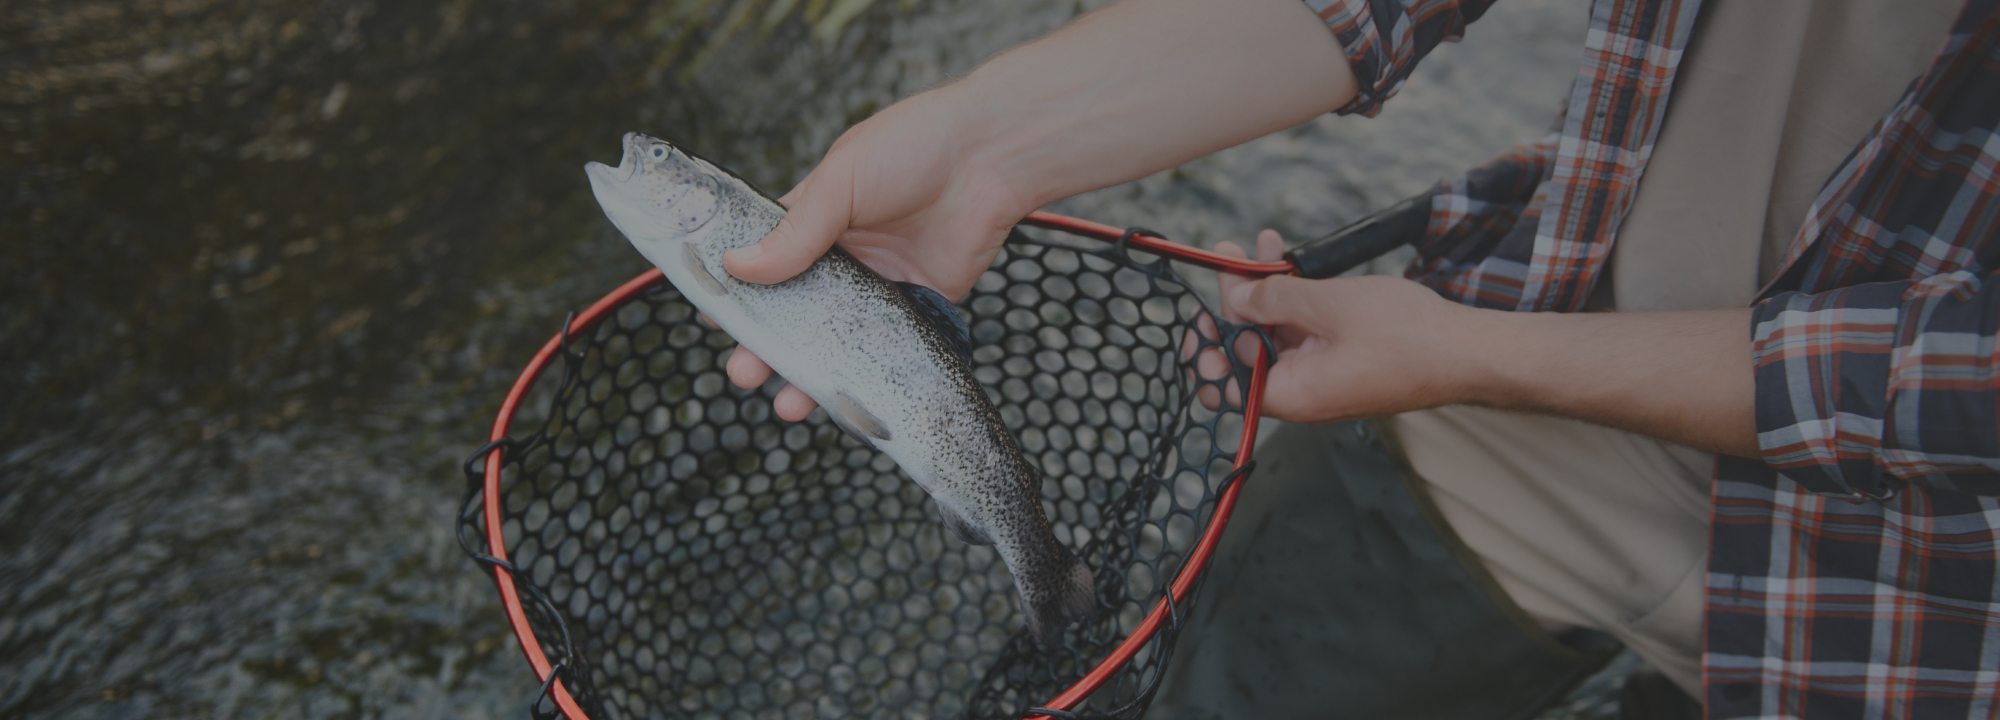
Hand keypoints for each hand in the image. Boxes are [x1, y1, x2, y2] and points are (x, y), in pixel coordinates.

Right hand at [720, 91, 1034, 420]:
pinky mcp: (918, 306)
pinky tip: (843, 399)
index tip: (714, 325)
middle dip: (767, 346)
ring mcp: (879, 284)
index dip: (738, 294)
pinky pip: (885, 349)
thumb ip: (794, 234)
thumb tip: (735, 266)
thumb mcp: (840, 183)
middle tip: (744, 373)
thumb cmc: (912, 147)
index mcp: (813, 218)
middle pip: (795, 312)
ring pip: (836, 339)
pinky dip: (864, 376)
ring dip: (809, 372)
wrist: (989, 157)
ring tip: (786, 402)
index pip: (763, 262)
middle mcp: (842, 257)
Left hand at [1199, 229, 1757, 454]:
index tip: (1198, 311)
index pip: (1227, 381)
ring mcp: (1326, 379)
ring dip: (1267, 290)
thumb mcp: (1328, 305)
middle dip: (1236, 301)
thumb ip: (1275, 299)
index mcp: (1292, 395)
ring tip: (1258, 243)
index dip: (1207, 345)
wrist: (1471, 352)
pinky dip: (1296, 301)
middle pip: (1249, 351)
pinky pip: (1307, 333)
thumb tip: (1237, 298)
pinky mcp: (1346, 362)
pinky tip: (1291, 261)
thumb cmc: (1406, 336)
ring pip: (1278, 335)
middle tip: (1227, 256)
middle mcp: (1304, 395)